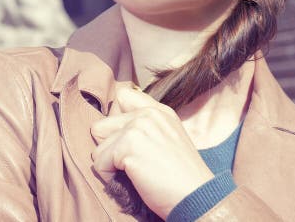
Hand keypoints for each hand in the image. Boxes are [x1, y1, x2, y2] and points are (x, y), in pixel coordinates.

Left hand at [90, 84, 214, 218]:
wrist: (196, 196)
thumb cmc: (181, 177)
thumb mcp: (170, 139)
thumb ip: (147, 127)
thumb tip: (113, 132)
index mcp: (159, 111)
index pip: (123, 97)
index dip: (115, 121)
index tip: (126, 141)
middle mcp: (147, 114)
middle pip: (102, 124)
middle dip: (109, 146)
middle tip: (129, 163)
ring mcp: (137, 128)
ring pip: (98, 144)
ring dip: (109, 163)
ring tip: (132, 173)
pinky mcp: (128, 146)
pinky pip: (99, 162)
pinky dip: (108, 176)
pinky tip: (131, 180)